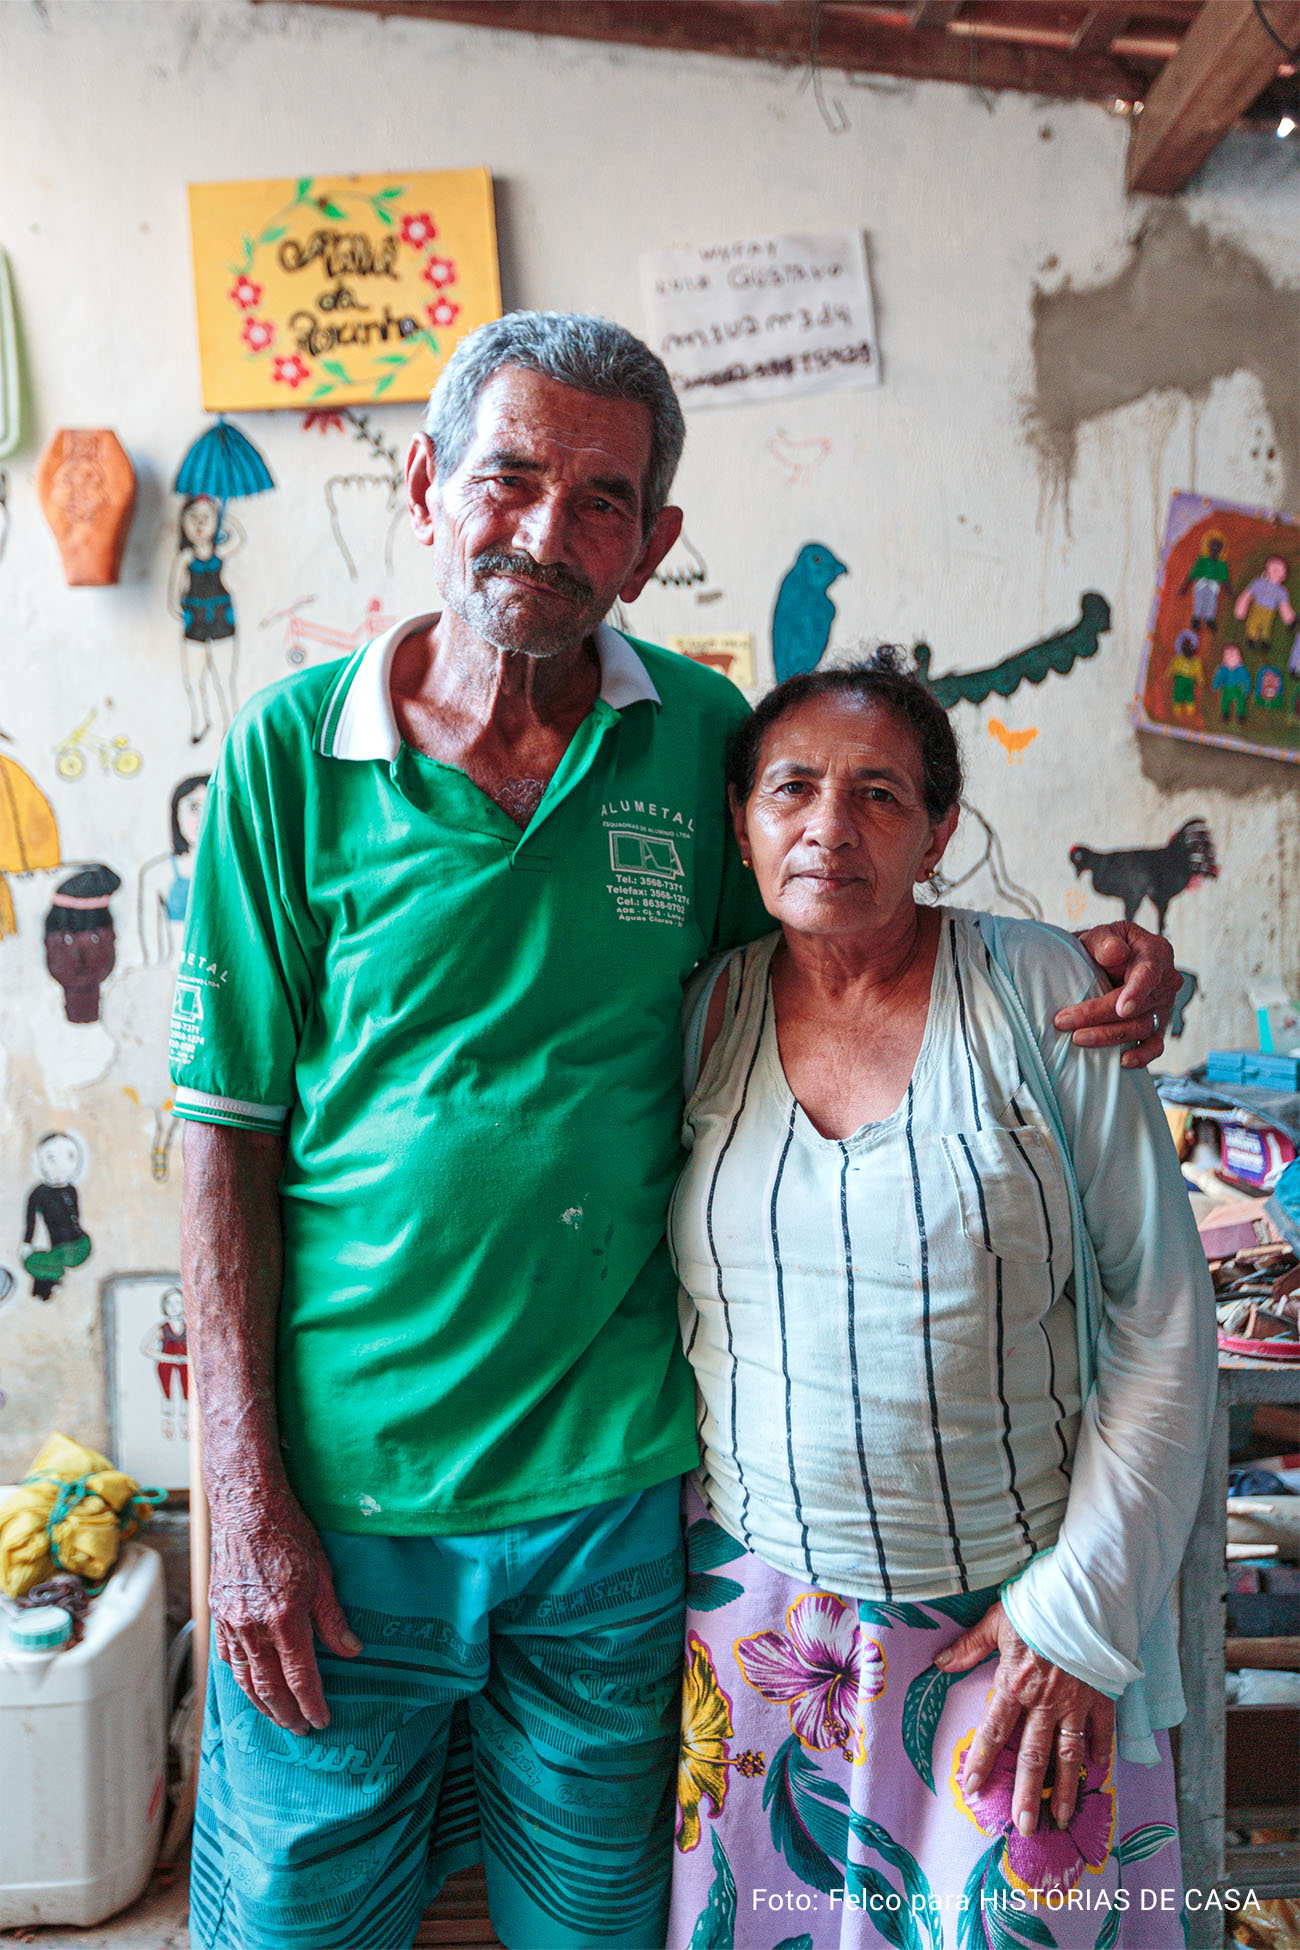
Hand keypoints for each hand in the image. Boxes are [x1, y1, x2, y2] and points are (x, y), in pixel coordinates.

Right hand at [208, 1482, 361, 1733]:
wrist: (247, 1507)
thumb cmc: (289, 1534)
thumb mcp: (323, 1574)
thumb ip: (334, 1619)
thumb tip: (353, 1652)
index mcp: (285, 1618)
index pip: (301, 1677)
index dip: (312, 1704)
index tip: (322, 1721)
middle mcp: (254, 1627)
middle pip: (270, 1687)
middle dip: (287, 1714)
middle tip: (301, 1730)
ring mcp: (232, 1623)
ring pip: (245, 1680)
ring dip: (263, 1705)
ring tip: (279, 1719)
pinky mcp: (219, 1615)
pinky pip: (229, 1660)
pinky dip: (242, 1681)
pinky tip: (252, 1689)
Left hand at [935, 1601, 1113, 1832]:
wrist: (1085, 1596)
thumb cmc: (1038, 1604)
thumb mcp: (997, 1620)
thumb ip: (970, 1646)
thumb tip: (939, 1663)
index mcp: (1015, 1684)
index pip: (994, 1732)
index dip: (983, 1762)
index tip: (974, 1789)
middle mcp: (1045, 1702)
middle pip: (1034, 1756)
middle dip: (1028, 1794)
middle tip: (1025, 1827)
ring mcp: (1076, 1702)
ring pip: (1069, 1754)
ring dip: (1066, 1788)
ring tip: (1063, 1817)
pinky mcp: (1102, 1695)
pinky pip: (1101, 1730)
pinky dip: (1100, 1750)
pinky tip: (1098, 1770)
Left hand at [1054, 921, 1179, 1068]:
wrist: (1106, 959)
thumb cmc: (1104, 946)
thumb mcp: (1102, 934)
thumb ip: (1106, 940)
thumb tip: (1115, 953)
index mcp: (1156, 953)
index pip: (1149, 973)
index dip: (1136, 992)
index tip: (1121, 1008)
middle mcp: (1165, 981)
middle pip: (1137, 1005)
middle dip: (1099, 1015)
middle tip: (1065, 1021)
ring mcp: (1162, 1006)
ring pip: (1141, 1027)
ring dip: (1109, 1036)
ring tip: (1077, 1038)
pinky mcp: (1156, 1026)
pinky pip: (1155, 1045)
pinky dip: (1142, 1055)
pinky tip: (1122, 1062)